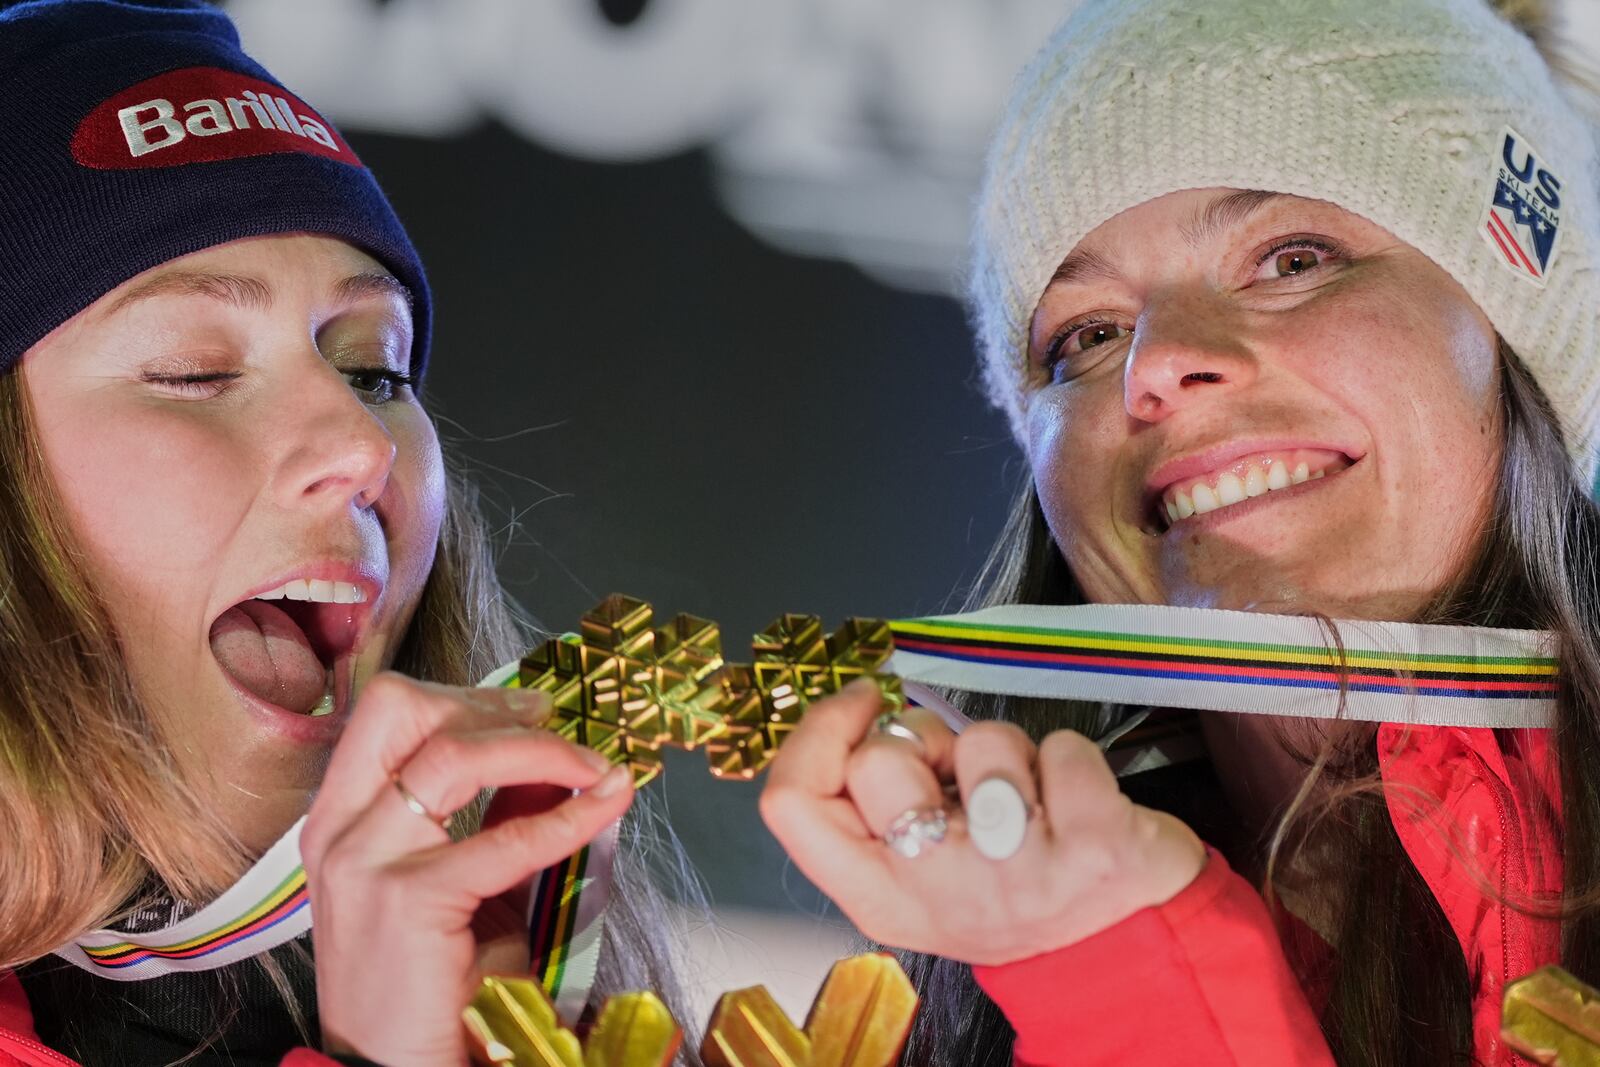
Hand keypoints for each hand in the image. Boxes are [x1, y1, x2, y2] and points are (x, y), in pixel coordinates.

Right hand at [300, 672, 633, 1064]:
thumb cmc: (428, 993)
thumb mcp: (463, 887)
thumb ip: (498, 819)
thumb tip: (552, 765)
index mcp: (341, 820)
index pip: (391, 715)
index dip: (469, 697)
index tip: (532, 710)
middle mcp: (340, 829)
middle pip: (404, 708)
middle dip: (491, 704)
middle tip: (556, 726)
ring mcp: (365, 862)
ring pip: (455, 754)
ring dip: (542, 750)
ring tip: (596, 769)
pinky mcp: (406, 901)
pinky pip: (504, 838)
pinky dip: (568, 817)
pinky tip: (604, 810)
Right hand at [760, 680, 1204, 965]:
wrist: (1110, 948)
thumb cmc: (1002, 889)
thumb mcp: (912, 872)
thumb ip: (871, 809)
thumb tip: (864, 714)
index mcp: (879, 897)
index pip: (791, 803)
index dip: (820, 731)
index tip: (862, 704)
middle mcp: (939, 894)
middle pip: (878, 760)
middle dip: (923, 740)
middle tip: (958, 780)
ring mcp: (1018, 874)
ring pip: (978, 741)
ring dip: (1006, 752)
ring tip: (1025, 802)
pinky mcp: (1095, 850)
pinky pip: (1060, 747)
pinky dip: (1070, 760)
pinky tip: (1075, 807)